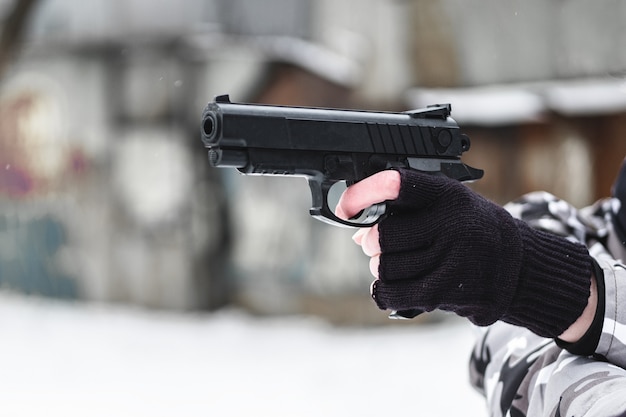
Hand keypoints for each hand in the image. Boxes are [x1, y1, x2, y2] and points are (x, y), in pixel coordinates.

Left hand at [337, 169, 593, 338]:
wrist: (521, 267)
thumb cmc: (471, 230)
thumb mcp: (446, 208)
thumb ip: (405, 212)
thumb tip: (357, 233)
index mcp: (448, 194)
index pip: (398, 184)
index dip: (364, 193)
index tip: (344, 207)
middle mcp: (453, 223)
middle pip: (383, 236)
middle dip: (375, 243)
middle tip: (382, 245)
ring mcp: (454, 258)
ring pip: (386, 267)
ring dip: (383, 269)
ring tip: (401, 265)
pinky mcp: (451, 290)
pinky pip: (394, 293)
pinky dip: (384, 291)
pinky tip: (391, 287)